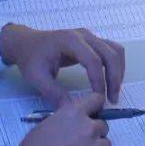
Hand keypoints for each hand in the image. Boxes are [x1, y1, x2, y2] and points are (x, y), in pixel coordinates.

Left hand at [0, 24, 124, 104]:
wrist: (26, 43)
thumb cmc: (30, 59)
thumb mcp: (37, 78)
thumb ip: (54, 93)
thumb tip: (73, 110)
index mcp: (70, 41)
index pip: (93, 60)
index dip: (99, 81)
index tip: (98, 100)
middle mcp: (84, 35)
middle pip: (110, 53)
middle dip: (114, 77)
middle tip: (112, 99)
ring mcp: (89, 36)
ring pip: (115, 50)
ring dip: (118, 71)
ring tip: (113, 92)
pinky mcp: (92, 41)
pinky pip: (111, 50)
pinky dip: (116, 65)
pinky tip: (111, 81)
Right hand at [18, 91, 119, 145]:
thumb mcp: (46, 126)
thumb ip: (64, 121)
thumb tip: (73, 124)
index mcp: (74, 113)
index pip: (97, 100)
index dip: (95, 109)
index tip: (91, 118)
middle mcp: (90, 126)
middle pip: (102, 126)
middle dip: (93, 135)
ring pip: (106, 145)